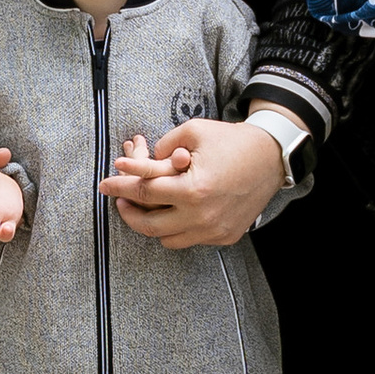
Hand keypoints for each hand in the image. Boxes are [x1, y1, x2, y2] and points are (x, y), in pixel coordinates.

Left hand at [105, 111, 284, 250]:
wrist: (271, 156)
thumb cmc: (230, 140)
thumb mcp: (192, 132)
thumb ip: (159, 151)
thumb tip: (130, 165)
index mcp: (192, 189)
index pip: (143, 192)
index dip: (119, 187)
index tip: (103, 184)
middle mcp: (202, 216)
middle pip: (148, 225)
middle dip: (128, 213)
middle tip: (120, 201)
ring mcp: (215, 231)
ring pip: (167, 239)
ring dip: (153, 224)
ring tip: (149, 207)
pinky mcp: (225, 237)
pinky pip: (190, 240)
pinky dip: (179, 228)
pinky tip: (177, 211)